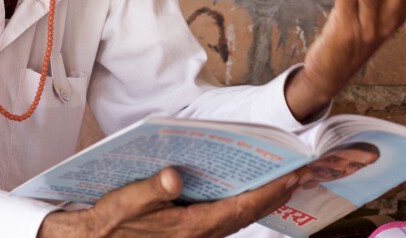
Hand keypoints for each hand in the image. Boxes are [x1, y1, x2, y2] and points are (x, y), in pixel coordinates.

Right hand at [37, 167, 301, 236]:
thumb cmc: (105, 225)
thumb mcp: (121, 204)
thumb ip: (148, 190)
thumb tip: (174, 175)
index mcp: (187, 228)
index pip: (239, 209)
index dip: (269, 193)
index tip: (294, 177)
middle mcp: (197, 235)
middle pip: (246, 215)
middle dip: (274, 195)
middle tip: (301, 175)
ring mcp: (193, 236)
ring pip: (236, 218)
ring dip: (259, 200)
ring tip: (281, 179)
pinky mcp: (187, 233)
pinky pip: (223, 219)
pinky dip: (240, 205)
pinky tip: (243, 190)